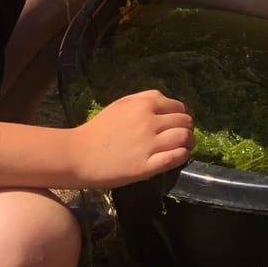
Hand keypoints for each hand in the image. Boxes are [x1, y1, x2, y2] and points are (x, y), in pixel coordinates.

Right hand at [68, 89, 194, 187]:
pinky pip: (175, 158)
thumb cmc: (99, 129)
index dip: (182, 116)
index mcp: (145, 103)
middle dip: (188, 129)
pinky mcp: (146, 166)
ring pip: (184, 138)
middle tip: (183, 138)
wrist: (78, 155)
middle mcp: (150, 121)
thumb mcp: (121, 105)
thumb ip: (145, 100)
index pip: (179, 107)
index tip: (178, 124)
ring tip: (184, 147)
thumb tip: (169, 105)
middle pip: (185, 122)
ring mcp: (149, 144)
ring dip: (188, 143)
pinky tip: (179, 157)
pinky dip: (182, 156)